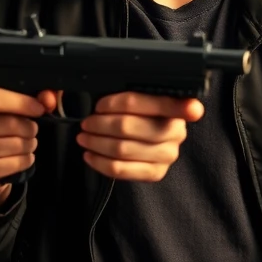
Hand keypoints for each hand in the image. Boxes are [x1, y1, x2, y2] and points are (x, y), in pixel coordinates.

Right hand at [0, 87, 58, 209]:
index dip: (21, 102)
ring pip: (15, 144)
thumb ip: (34, 95)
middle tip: (31, 129)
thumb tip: (49, 99)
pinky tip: (23, 156)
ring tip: (26, 142)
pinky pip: (15, 163)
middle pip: (9, 123)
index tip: (39, 108)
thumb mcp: (10, 103)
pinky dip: (27, 159)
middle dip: (30, 126)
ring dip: (30, 143)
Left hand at [76, 92, 204, 181]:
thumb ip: (133, 92)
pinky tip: (90, 154)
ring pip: (121, 148)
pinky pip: (120, 169)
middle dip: (99, 123)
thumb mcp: (143, 96)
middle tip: (88, 120)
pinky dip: (99, 161)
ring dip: (96, 141)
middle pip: (127, 126)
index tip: (100, 105)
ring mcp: (168, 154)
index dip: (125, 103)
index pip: (150, 101)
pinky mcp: (156, 172)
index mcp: (176, 106)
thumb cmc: (143, 114)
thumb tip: (104, 88)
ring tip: (84, 135)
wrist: (153, 142)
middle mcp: (176, 131)